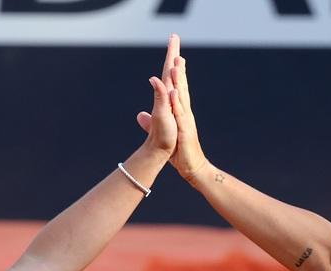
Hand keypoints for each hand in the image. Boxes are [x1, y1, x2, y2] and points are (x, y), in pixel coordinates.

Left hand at [137, 34, 205, 178]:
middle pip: (180, 83)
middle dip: (177, 64)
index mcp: (178, 109)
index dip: (173, 68)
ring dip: (179, 79)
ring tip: (176, 62)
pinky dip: (177, 103)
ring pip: (181, 95)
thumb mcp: (162, 133)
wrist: (191, 166)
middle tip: (175, 45)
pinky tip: (173, 92)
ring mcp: (185, 119)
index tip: (173, 50)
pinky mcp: (184, 130)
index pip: (174, 84)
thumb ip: (150, 122)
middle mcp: (183, 110)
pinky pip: (180, 114)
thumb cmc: (178, 149)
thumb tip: (140, 115)